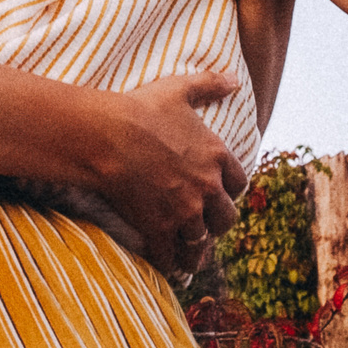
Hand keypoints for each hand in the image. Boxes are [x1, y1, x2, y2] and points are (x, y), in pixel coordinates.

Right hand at [95, 71, 247, 272]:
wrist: (109, 135)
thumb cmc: (142, 109)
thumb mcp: (179, 89)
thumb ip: (210, 84)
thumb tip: (234, 81)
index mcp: (217, 157)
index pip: (239, 184)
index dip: (229, 191)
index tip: (220, 194)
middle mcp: (207, 187)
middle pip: (225, 218)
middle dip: (217, 224)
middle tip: (207, 227)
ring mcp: (184, 210)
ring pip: (200, 241)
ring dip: (196, 251)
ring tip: (191, 260)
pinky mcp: (159, 227)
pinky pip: (170, 255)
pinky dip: (169, 263)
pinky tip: (166, 267)